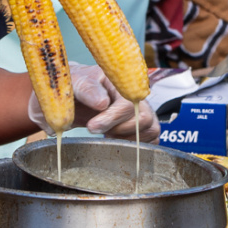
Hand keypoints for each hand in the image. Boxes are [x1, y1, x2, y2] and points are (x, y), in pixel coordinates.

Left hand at [28, 63, 159, 142]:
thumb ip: (87, 90)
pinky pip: (153, 140)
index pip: (128, 104)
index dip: (111, 119)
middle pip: (144, 119)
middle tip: (96, 127)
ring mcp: (143, 110)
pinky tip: (116, 140)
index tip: (91, 126)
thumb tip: (102, 102)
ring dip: (127, 138)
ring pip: (151, 130)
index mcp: (122, 81)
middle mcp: (137, 96)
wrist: (74, 94)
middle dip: (118, 129)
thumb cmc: (75, 86)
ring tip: (107, 133)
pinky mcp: (143, 126)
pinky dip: (136, 146)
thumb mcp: (75, 83)